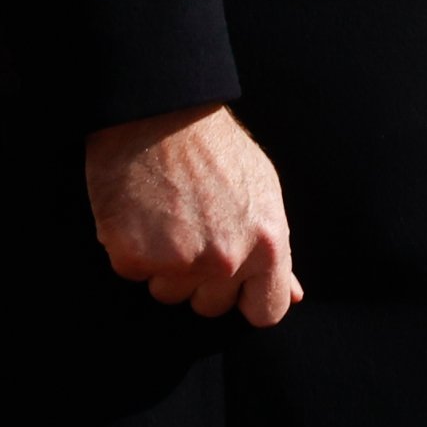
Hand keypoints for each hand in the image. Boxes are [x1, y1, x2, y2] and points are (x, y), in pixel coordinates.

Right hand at [82, 104, 300, 324]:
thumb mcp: (263, 191)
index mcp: (268, 244)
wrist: (159, 114)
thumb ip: (276, 249)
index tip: (235, 282)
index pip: (267, 312)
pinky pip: (135, 275)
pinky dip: (132, 250)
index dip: (248, 298)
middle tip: (193, 229)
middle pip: (212, 307)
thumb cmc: (215, 150)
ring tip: (167, 216)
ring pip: (169, 294)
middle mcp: (228, 260)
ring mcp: (181, 263)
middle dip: (201, 279)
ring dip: (165, 267)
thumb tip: (294, 294)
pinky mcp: (135, 259)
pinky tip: (141, 213)